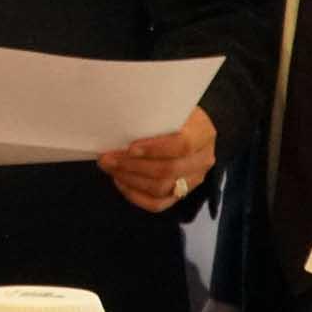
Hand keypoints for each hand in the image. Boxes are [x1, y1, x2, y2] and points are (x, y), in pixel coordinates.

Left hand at [98, 106, 215, 211]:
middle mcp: (203, 159)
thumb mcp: (168, 107)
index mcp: (203, 133)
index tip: (130, 148)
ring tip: (110, 168)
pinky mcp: (182, 194)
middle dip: (133, 166)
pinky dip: (136, 196)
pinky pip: (158, 204)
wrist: (189, 127)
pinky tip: (120, 182)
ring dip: (131, 180)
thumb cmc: (172, 114)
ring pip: (162, 188)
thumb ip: (152, 116)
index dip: (155, 149)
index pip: (183, 145)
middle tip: (107, 159)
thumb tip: (118, 124)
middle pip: (169, 170)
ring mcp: (194, 179)